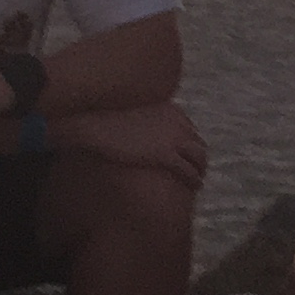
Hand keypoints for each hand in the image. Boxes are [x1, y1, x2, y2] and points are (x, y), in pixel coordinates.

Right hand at [63, 101, 210, 188]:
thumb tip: (134, 123)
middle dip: (198, 156)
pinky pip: (188, 170)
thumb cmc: (101, 115)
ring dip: (200, 169)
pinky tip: (195, 186)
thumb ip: (140, 114)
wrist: (94, 121)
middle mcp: (175, 121)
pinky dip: (194, 179)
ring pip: (199, 156)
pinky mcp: (164, 154)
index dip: (189, 141)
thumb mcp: (128, 108)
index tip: (186, 151)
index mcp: (168, 109)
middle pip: (197, 141)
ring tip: (198, 180)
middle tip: (196, 168)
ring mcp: (172, 138)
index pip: (188, 126)